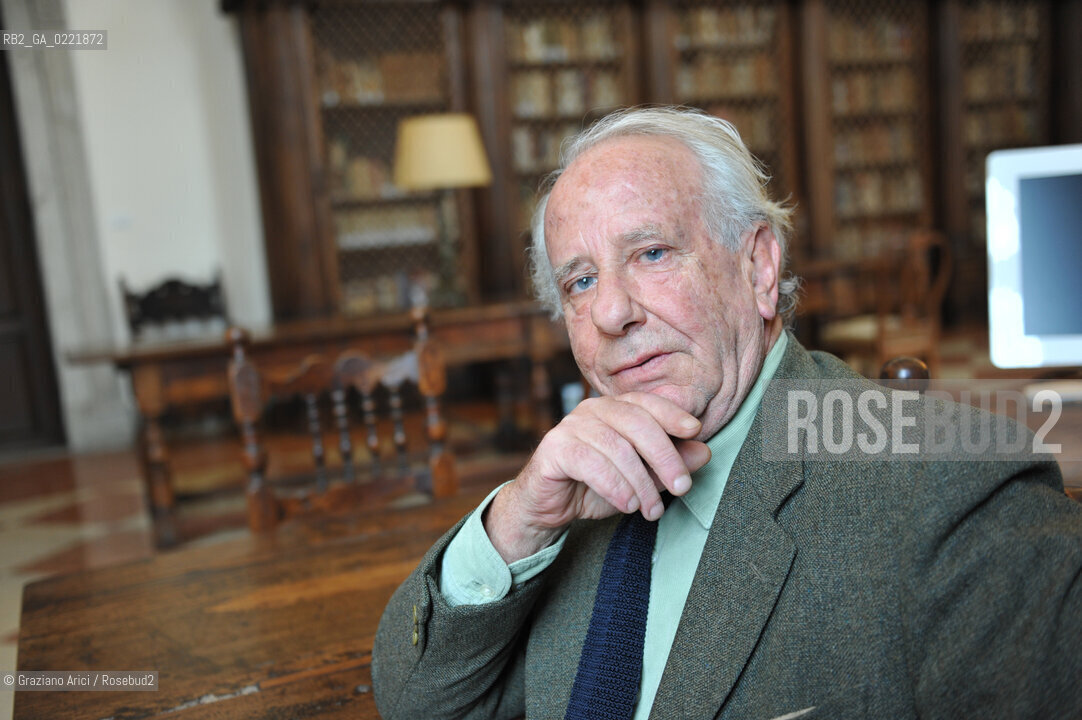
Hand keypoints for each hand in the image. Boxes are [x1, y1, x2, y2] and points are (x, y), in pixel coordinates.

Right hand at [484, 392, 710, 562]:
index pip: (646, 403)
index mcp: (614, 409)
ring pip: (617, 447)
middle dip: (664, 456)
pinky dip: (615, 486)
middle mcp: (591, 410)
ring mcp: (569, 426)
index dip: (671, 413)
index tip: (695, 430)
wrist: (549, 507)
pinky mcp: (553, 448)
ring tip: (650, 510)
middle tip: (681, 487)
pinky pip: (591, 463)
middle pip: (636, 422)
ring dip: (640, 483)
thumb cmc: (596, 487)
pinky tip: (627, 504)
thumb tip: (704, 452)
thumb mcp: (641, 478)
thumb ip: (668, 464)